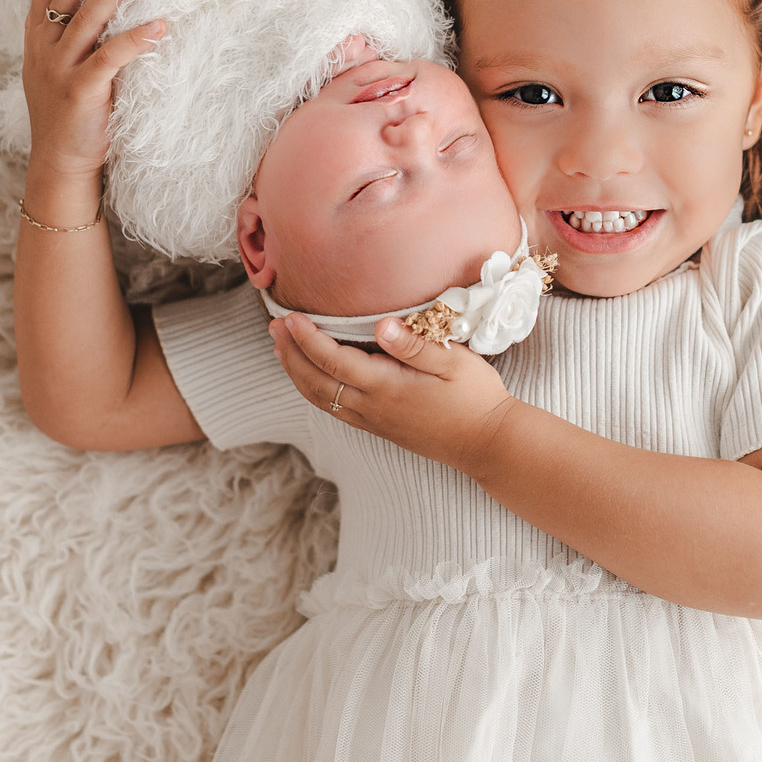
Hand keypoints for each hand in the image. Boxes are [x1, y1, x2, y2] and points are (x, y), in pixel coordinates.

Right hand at [22, 0, 164, 179]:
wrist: (59, 162)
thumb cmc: (69, 114)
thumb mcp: (59, 68)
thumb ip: (73, 37)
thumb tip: (105, 3)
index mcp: (38, 38)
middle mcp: (45, 47)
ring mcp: (61, 67)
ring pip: (89, 17)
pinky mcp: (81, 89)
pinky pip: (111, 56)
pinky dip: (136, 38)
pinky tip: (160, 26)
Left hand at [270, 314, 518, 475]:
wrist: (488, 444)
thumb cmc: (476, 397)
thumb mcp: (454, 362)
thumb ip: (415, 344)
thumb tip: (381, 325)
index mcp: (387, 388)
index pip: (334, 361)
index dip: (307, 338)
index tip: (290, 317)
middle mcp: (372, 408)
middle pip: (316, 382)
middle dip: (291, 354)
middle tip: (274, 326)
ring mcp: (374, 421)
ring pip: (320, 399)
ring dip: (296, 372)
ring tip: (282, 348)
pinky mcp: (380, 428)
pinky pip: (333, 409)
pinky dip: (313, 389)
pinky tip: (312, 376)